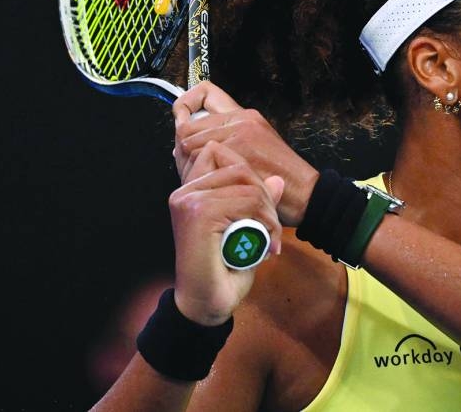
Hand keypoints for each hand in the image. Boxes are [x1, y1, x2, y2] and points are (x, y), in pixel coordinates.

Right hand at [169, 140, 284, 325]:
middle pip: (239, 167)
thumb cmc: (224, 270)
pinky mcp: (199, 213)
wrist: (208, 305)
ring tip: (271, 238)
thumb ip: (257, 202)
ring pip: (247, 184)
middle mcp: (184, 192)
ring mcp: (189, 200)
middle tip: (273, 229)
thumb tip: (276, 180)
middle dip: (264, 195)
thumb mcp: (248, 229)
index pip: (223, 156)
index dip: (253, 179)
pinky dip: (266, 221)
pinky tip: (267, 245)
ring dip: (268, 211)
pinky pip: (247, 201)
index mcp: (190, 191)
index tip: (263, 212)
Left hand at [171, 81, 318, 225]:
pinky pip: (198, 157)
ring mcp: (240, 133)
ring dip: (186, 163)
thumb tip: (184, 141)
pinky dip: (195, 174)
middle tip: (188, 167)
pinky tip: (207, 185)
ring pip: (188, 141)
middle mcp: (242, 118)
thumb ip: (224, 139)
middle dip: (181, 147)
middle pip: (187, 124)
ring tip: (199, 179)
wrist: (305, 193)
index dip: (185, 104)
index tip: (181, 120)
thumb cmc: (280, 178)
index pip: (204, 92)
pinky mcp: (238, 150)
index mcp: (245, 115)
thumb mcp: (255, 149)